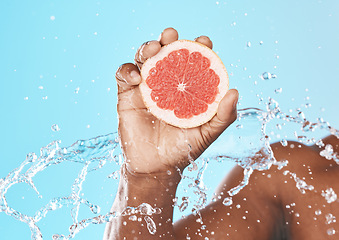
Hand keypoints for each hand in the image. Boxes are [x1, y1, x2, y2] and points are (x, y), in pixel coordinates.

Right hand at [116, 28, 237, 173]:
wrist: (156, 168)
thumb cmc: (183, 149)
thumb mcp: (207, 133)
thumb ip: (223, 116)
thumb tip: (234, 91)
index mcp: (186, 88)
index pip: (192, 61)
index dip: (198, 48)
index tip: (204, 42)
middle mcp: (166, 83)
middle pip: (166, 53)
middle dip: (168, 39)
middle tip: (172, 35)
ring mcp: (146, 87)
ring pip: (143, 58)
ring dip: (146, 48)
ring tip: (154, 49)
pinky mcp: (127, 95)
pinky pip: (123, 74)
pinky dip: (127, 70)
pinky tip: (137, 78)